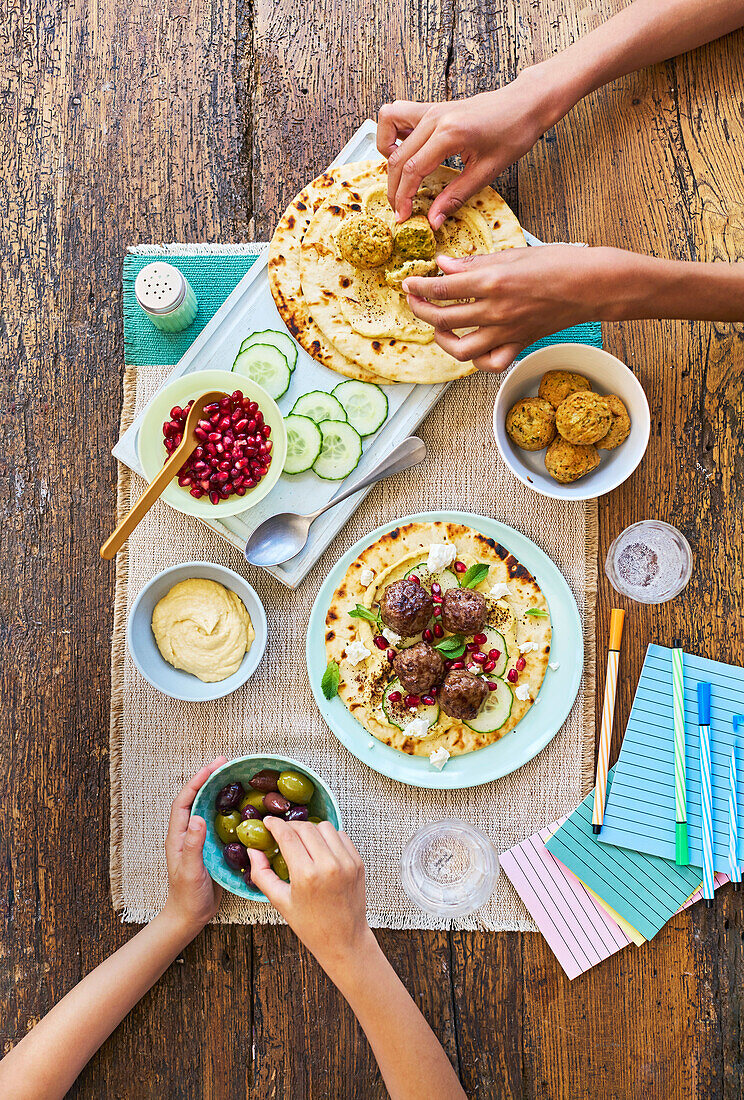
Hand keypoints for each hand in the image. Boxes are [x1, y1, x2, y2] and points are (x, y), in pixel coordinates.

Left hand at [162, 758, 226, 933]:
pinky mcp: (211, 846)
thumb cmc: (187, 896)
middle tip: (226, 764)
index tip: (212, 767)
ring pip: (208, 808)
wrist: (190, 916)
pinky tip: (242, 807)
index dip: (197, 782)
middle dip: (209, 778)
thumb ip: (193, 846)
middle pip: (196, 798)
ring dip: (219, 791)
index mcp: (178, 835)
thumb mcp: (190, 871)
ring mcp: (199, 839)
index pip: (185, 801)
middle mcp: (188, 833)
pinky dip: (229, 810)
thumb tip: (198, 818)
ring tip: (234, 777)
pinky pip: (219, 822)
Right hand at [247, 819, 373, 973]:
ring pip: (324, 827)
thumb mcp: (280, 902)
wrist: (344, 940)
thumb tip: (253, 851)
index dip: (275, 825)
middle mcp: (328, 865)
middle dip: (290, 826)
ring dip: (310, 829)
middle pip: (305, 827)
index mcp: (306, 876)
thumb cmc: (310, 925)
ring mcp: (346, 862)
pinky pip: (341, 836)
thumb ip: (262, 874)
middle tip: (282, 832)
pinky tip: (320, 848)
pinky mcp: (358, 862)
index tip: (268, 822)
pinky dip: (328, 837)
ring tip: (302, 841)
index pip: (287, 836)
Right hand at [377, 69, 558, 225]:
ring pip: (388, 125)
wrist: (524, 104)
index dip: (404, 197)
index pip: (412, 169)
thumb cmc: (513, 133)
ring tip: (399, 173)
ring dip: (387, 152)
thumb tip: (433, 220)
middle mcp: (435, 117)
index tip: (403, 216)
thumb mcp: (486, 172)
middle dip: (394, 187)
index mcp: (450, 133)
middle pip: (398, 156)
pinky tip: (405, 150)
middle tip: (400, 208)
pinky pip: (398, 114)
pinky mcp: (432, 107)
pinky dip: (393, 132)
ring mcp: (431, 108)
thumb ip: (455, 197)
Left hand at [404, 245, 631, 371]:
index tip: (410, 284)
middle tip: (415, 300)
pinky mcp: (518, 344)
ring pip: (460, 349)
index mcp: (491, 282)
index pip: (441, 288)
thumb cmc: (558, 263)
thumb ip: (474, 264)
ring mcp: (506, 332)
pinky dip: (476, 361)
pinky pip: (490, 364)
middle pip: (442, 319)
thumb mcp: (512, 254)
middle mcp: (495, 311)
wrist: (592, 285)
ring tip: (437, 327)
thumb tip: (444, 265)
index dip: (419, 286)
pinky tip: (471, 346)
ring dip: (441, 340)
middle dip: (420, 310)